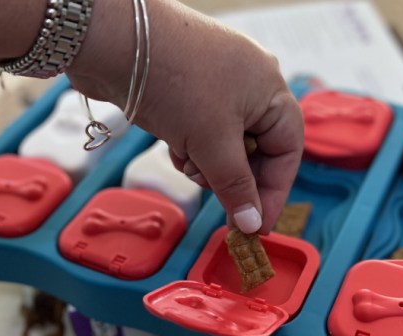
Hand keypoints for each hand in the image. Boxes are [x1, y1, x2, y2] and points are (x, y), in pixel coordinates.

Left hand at [67, 0, 302, 233]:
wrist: (115, 41)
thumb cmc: (175, 79)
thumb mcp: (212, 142)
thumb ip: (235, 187)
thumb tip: (252, 223)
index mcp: (270, 89)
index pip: (287, 150)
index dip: (274, 191)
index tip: (256, 226)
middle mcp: (249, 84)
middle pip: (256, 149)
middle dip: (234, 177)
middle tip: (219, 204)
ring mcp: (216, 85)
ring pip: (224, 144)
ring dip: (208, 163)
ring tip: (187, 159)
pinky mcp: (186, 89)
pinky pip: (200, 132)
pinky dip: (189, 147)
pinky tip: (174, 146)